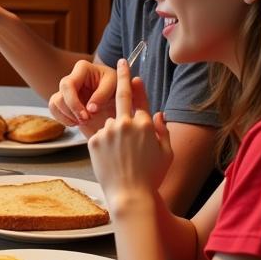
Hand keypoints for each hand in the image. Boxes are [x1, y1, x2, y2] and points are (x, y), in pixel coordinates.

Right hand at [49, 60, 117, 135]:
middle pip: (59, 96)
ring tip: (82, 122)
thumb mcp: (116, 87)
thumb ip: (103, 95)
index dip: (74, 102)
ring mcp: (66, 89)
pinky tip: (76, 122)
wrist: (120, 97)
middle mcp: (71, 77)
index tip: (87, 116)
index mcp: (82, 68)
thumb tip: (90, 108)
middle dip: (71, 111)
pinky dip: (63, 119)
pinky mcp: (64, 100)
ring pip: (55, 103)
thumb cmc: (119, 88)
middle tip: (85, 121)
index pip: (68, 85)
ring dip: (67, 116)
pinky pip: (54, 109)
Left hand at [88, 59, 172, 205]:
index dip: (134, 83)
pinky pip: (98, 136)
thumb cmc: (151, 177)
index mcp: (144, 124)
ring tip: (122, 157)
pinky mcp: (93, 141)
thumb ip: (163, 131)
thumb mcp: (167, 154)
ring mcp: (107, 131)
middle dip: (121, 77)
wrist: (130, 196)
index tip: (131, 70)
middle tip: (120, 63)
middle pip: (121, 96)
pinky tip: (111, 160)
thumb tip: (159, 113)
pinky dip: (104, 144)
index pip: (138, 99)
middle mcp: (125, 123)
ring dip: (114, 134)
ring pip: (109, 125)